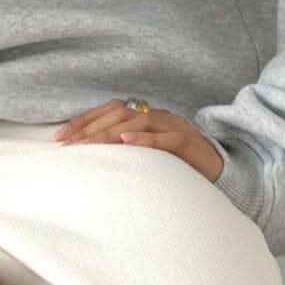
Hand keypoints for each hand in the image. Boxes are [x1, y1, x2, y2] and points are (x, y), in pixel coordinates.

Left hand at [53, 98, 225, 182]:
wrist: (224, 173)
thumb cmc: (181, 167)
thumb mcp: (149, 159)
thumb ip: (126, 153)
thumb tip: (90, 160)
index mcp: (147, 116)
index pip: (110, 111)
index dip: (85, 120)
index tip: (59, 136)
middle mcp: (159, 116)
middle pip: (120, 113)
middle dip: (90, 127)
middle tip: (66, 143)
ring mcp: (175, 126)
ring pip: (138, 121)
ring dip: (110, 132)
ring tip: (87, 143)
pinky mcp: (190, 142)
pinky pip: (167, 138)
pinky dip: (146, 139)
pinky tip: (127, 142)